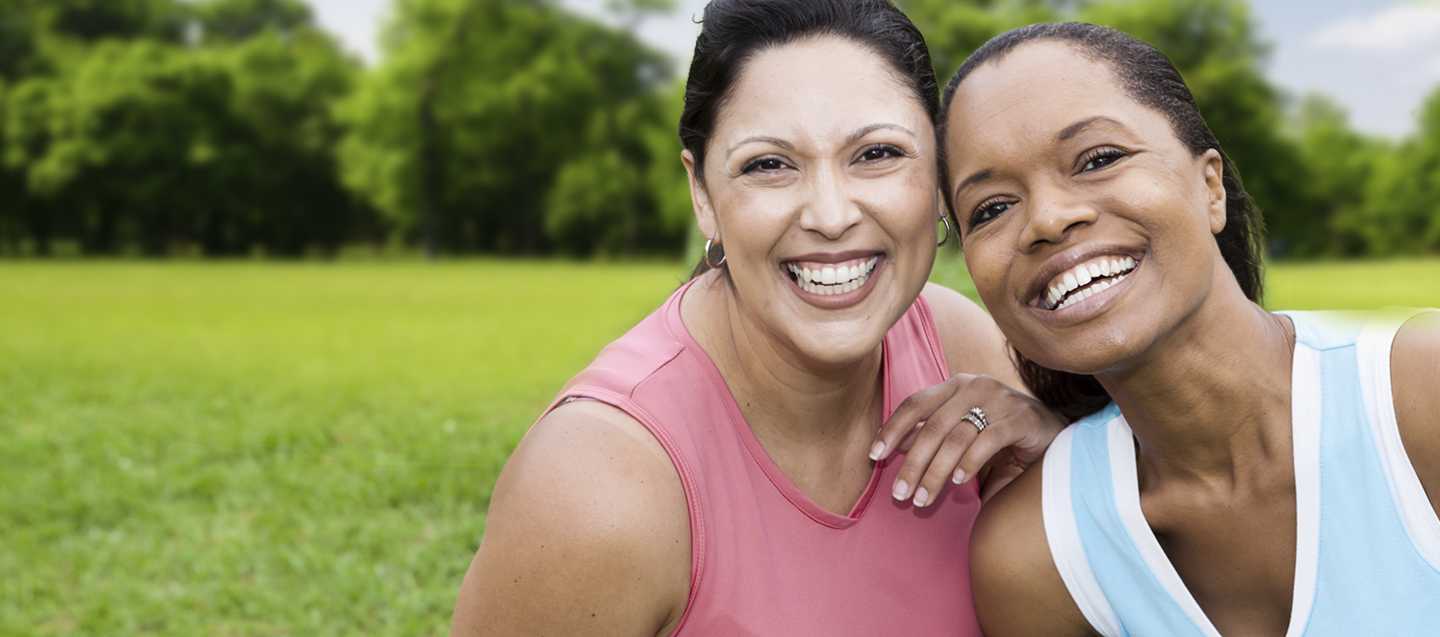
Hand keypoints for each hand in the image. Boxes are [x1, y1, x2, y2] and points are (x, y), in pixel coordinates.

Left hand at [869, 373, 1064, 505]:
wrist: (1051, 431)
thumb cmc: (999, 433)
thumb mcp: (961, 431)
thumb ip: (931, 435)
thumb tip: (893, 448)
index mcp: (954, 385)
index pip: (915, 404)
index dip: (892, 428)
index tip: (874, 455)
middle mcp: (974, 386)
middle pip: (932, 427)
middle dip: (912, 463)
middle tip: (899, 494)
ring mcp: (999, 399)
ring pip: (956, 438)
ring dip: (935, 473)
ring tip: (923, 499)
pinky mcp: (1020, 417)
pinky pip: (987, 441)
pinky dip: (968, 464)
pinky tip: (957, 484)